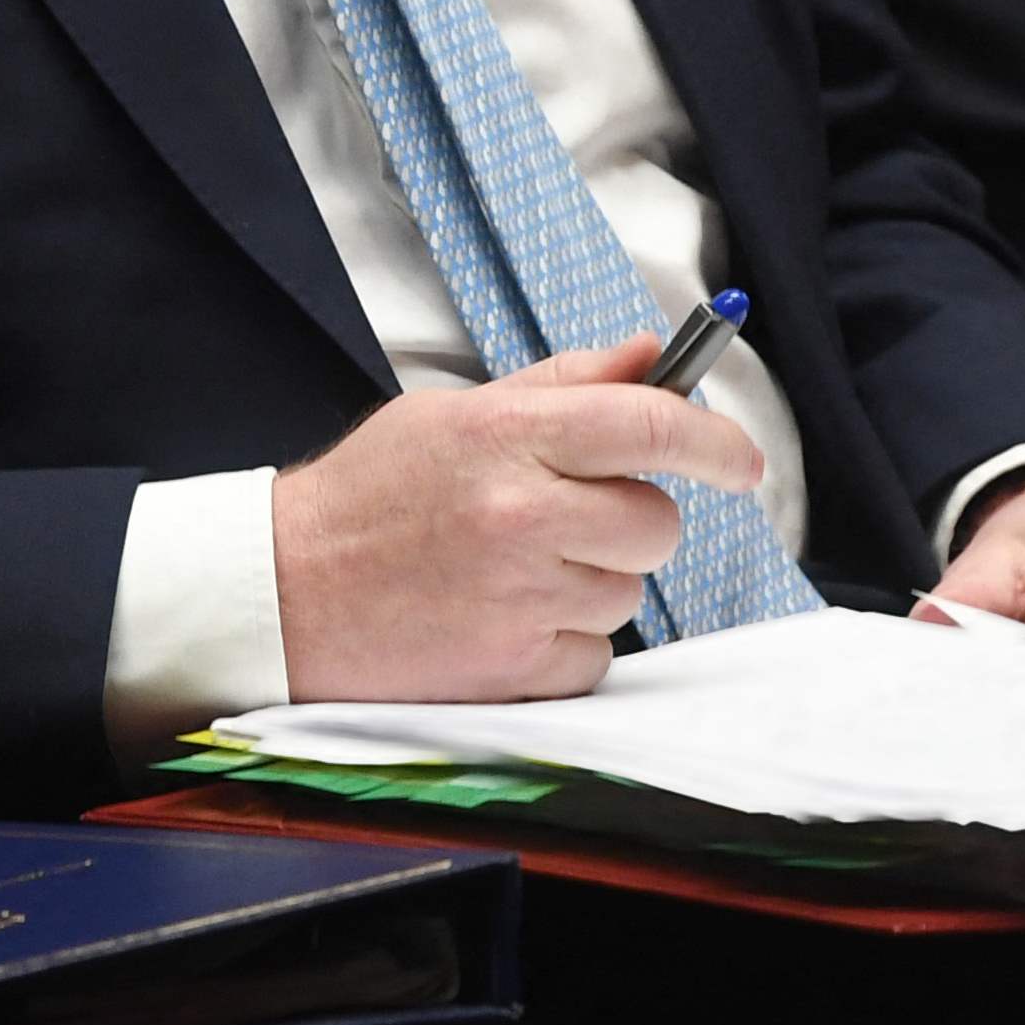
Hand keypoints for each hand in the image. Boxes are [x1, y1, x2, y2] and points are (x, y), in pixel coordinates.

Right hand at [269, 335, 757, 702]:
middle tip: (573, 518)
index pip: (648, 424)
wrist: (283, 596)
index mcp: (506, 437)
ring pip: (627, 593)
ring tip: (511, 571)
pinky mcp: (512, 670)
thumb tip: (654, 354)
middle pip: (656, 522)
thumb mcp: (457, 414)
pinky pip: (593, 657)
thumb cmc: (369, 496)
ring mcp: (517, 598)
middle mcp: (519, 515)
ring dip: (589, 583)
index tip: (740, 461)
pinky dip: (562, 643)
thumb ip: (563, 385)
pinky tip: (501, 618)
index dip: (715, 442)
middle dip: (634, 520)